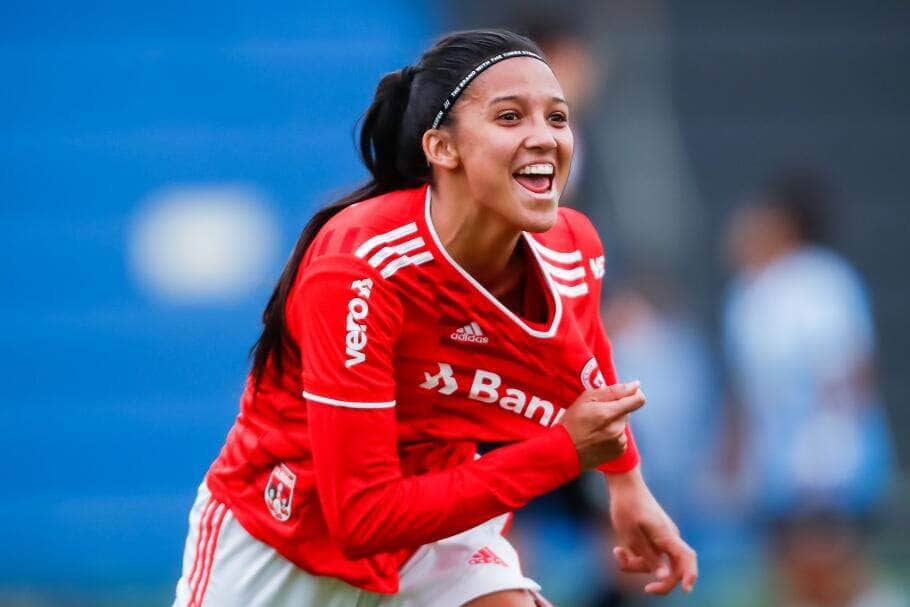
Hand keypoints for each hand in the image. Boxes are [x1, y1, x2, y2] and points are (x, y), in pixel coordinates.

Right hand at [559, 382, 644, 468]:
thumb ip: (613, 391)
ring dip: (613, 424)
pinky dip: (613, 436)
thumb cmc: (571, 423)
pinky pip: (621, 438)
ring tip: (595, 429)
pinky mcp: (619, 452)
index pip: (638, 400)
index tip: (624, 395)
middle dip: (615, 410)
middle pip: (626, 412)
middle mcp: (617, 429)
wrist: (563, 452)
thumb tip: (635, 385)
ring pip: (623, 425)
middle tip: (597, 415)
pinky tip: (598, 438)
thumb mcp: (586, 399)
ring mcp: (619, 442)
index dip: (633, 394)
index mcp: (609, 414)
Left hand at [607, 468, 697, 594]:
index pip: (687, 558)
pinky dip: (634, 556)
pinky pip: (648, 554)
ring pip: (655, 562)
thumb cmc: (626, 507)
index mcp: (666, 536)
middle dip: (658, 580)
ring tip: (617, 551)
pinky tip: (618, 549)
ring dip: (637, 564)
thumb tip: (664, 577)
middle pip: (672, 568)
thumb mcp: (631, 535)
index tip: (686, 590)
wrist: (624, 484)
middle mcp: (668, 538)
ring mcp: (662, 538)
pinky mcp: (653, 537)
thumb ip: (648, 557)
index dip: (690, 576)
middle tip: (646, 589)